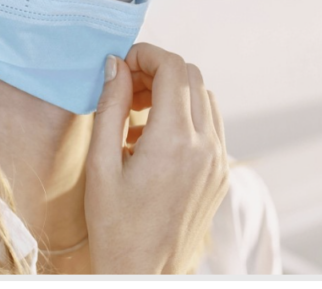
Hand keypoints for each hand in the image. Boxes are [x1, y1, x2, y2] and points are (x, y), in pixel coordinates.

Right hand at [84, 44, 228, 273]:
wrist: (144, 275)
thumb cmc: (115, 228)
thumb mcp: (100, 166)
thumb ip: (109, 108)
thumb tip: (116, 66)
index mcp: (174, 142)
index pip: (173, 68)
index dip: (146, 54)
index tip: (122, 64)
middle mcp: (205, 147)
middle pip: (192, 76)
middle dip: (158, 70)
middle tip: (127, 86)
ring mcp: (218, 161)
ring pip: (205, 97)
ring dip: (174, 91)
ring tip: (138, 112)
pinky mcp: (221, 175)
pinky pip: (211, 125)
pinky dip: (186, 115)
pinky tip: (155, 137)